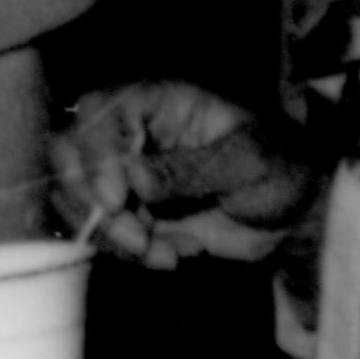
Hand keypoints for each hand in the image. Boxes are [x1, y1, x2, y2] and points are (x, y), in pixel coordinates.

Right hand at [52, 83, 322, 269]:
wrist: (293, 212)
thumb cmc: (280, 169)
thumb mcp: (247, 163)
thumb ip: (190, 168)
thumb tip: (135, 179)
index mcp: (159, 100)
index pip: (98, 111)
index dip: (95, 154)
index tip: (116, 200)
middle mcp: (130, 130)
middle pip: (66, 152)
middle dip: (91, 203)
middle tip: (136, 238)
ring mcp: (122, 171)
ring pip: (73, 196)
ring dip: (108, 235)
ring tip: (161, 253)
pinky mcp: (126, 209)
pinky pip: (96, 229)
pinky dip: (122, 252)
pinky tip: (168, 257)